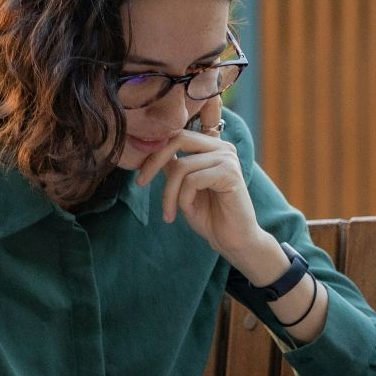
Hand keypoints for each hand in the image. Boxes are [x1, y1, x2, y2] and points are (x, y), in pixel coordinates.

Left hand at [130, 98, 263, 262]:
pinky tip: (187, 212)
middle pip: (178, 139)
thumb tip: (151, 150)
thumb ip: (173, 168)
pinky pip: (192, 181)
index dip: (155, 151)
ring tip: (169, 214)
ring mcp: (228, 158)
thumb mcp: (183, 189)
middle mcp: (222, 147)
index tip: (141, 175)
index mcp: (212, 147)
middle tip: (140, 183)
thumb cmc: (210, 217)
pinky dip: (183, 199)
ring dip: (169, 194)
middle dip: (154, 162)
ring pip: (182, 167)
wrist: (234, 241)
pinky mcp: (230, 173)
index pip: (177, 135)